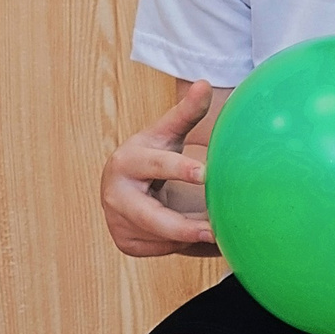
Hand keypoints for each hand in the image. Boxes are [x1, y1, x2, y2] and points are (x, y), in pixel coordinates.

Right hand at [100, 79, 219, 257]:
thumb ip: (186, 112)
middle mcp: (116, 194)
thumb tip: (204, 84)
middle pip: (150, 217)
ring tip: (218, 231)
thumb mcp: (167, 133)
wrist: (125, 184)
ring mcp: (117, 221)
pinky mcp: (125, 242)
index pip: (156, 164)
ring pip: (160, 237)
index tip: (206, 173)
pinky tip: (198, 236)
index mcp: (127, 161)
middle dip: (182, 227)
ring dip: (189, 237)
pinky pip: (161, 249)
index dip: (180, 169)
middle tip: (215, 231)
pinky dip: (183, 245)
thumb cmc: (153, 153)